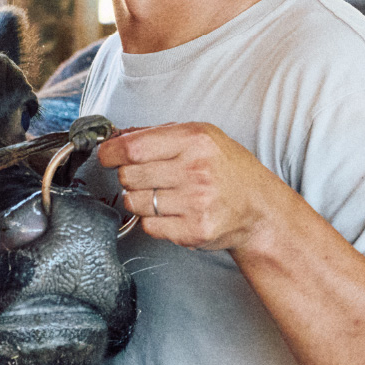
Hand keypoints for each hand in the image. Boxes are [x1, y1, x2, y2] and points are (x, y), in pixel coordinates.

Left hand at [98, 122, 287, 253]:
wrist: (259, 208)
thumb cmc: (227, 170)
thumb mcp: (201, 137)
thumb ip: (158, 134)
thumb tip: (116, 137)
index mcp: (195, 141)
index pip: (134, 148)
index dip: (111, 152)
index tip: (106, 155)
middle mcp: (196, 171)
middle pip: (129, 175)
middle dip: (128, 177)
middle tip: (145, 177)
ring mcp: (196, 203)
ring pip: (135, 202)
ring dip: (140, 200)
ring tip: (163, 195)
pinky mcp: (193, 230)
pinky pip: (148, 226)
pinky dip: (153, 221)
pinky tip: (172, 213)